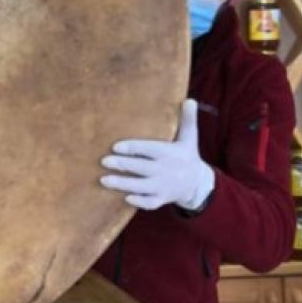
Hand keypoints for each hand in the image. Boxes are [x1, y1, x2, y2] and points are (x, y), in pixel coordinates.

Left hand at [99, 99, 214, 211]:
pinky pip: (149, 202)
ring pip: (141, 186)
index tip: (115, 146)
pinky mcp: (161, 199)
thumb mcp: (189, 138)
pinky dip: (139, 202)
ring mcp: (163, 186)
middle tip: (104, 161)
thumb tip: (190, 100)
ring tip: (103, 180)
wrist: (198, 184)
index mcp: (170, 153)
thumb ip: (187, 120)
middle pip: (141, 167)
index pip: (149, 149)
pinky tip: (124, 198)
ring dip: (122, 184)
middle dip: (122, 165)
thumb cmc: (186, 156)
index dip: (132, 148)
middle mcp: (166, 170)